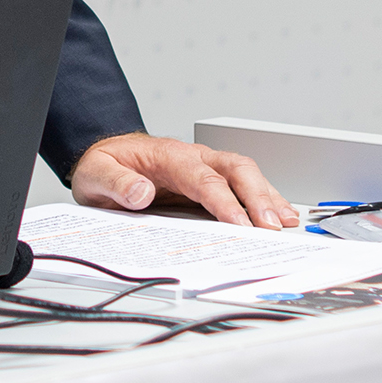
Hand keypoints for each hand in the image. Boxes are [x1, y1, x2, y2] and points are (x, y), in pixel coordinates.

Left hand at [69, 134, 301, 228]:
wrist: (107, 157)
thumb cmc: (105, 165)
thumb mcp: (95, 173)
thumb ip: (115, 182)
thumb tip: (140, 193)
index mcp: (169, 156)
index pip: (203, 177)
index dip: (224, 201)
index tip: (239, 223)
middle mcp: (194, 158)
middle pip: (236, 169)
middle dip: (258, 197)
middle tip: (272, 226)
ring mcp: (206, 167)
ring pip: (246, 175)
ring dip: (268, 197)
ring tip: (285, 224)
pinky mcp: (211, 180)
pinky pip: (243, 186)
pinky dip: (265, 198)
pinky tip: (280, 214)